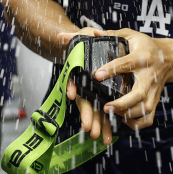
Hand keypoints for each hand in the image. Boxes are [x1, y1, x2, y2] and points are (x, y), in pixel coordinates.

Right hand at [57, 29, 114, 145]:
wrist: (93, 52)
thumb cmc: (88, 45)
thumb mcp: (83, 38)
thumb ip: (74, 38)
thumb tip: (61, 36)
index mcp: (80, 73)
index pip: (74, 80)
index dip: (72, 87)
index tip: (72, 95)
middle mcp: (86, 87)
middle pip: (85, 102)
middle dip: (87, 116)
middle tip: (90, 129)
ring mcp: (94, 95)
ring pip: (95, 112)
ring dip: (98, 125)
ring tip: (101, 137)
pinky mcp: (104, 100)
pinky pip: (105, 114)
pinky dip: (107, 125)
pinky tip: (111, 136)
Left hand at [97, 29, 172, 131]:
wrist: (170, 58)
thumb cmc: (146, 46)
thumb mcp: (131, 35)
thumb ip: (112, 34)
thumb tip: (95, 33)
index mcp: (142, 57)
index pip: (126, 64)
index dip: (111, 70)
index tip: (97, 75)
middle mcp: (149, 75)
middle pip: (138, 94)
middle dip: (122, 103)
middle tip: (106, 106)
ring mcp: (154, 90)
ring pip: (144, 108)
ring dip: (127, 114)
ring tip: (111, 113)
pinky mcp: (155, 100)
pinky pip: (148, 118)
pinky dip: (136, 124)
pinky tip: (123, 120)